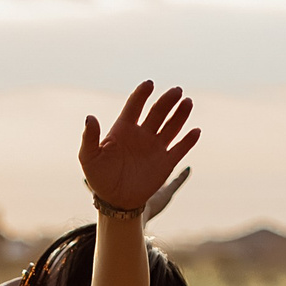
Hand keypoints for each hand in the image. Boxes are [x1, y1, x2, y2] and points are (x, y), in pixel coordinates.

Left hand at [79, 82, 199, 212]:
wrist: (115, 201)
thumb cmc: (99, 177)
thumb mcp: (89, 157)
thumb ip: (90, 138)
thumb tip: (89, 118)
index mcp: (124, 128)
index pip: (135, 105)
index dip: (142, 94)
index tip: (149, 84)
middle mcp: (142, 134)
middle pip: (158, 112)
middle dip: (167, 101)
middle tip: (177, 91)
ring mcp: (155, 147)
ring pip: (171, 126)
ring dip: (180, 114)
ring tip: (187, 102)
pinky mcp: (166, 162)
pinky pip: (180, 148)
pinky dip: (188, 140)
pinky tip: (195, 131)